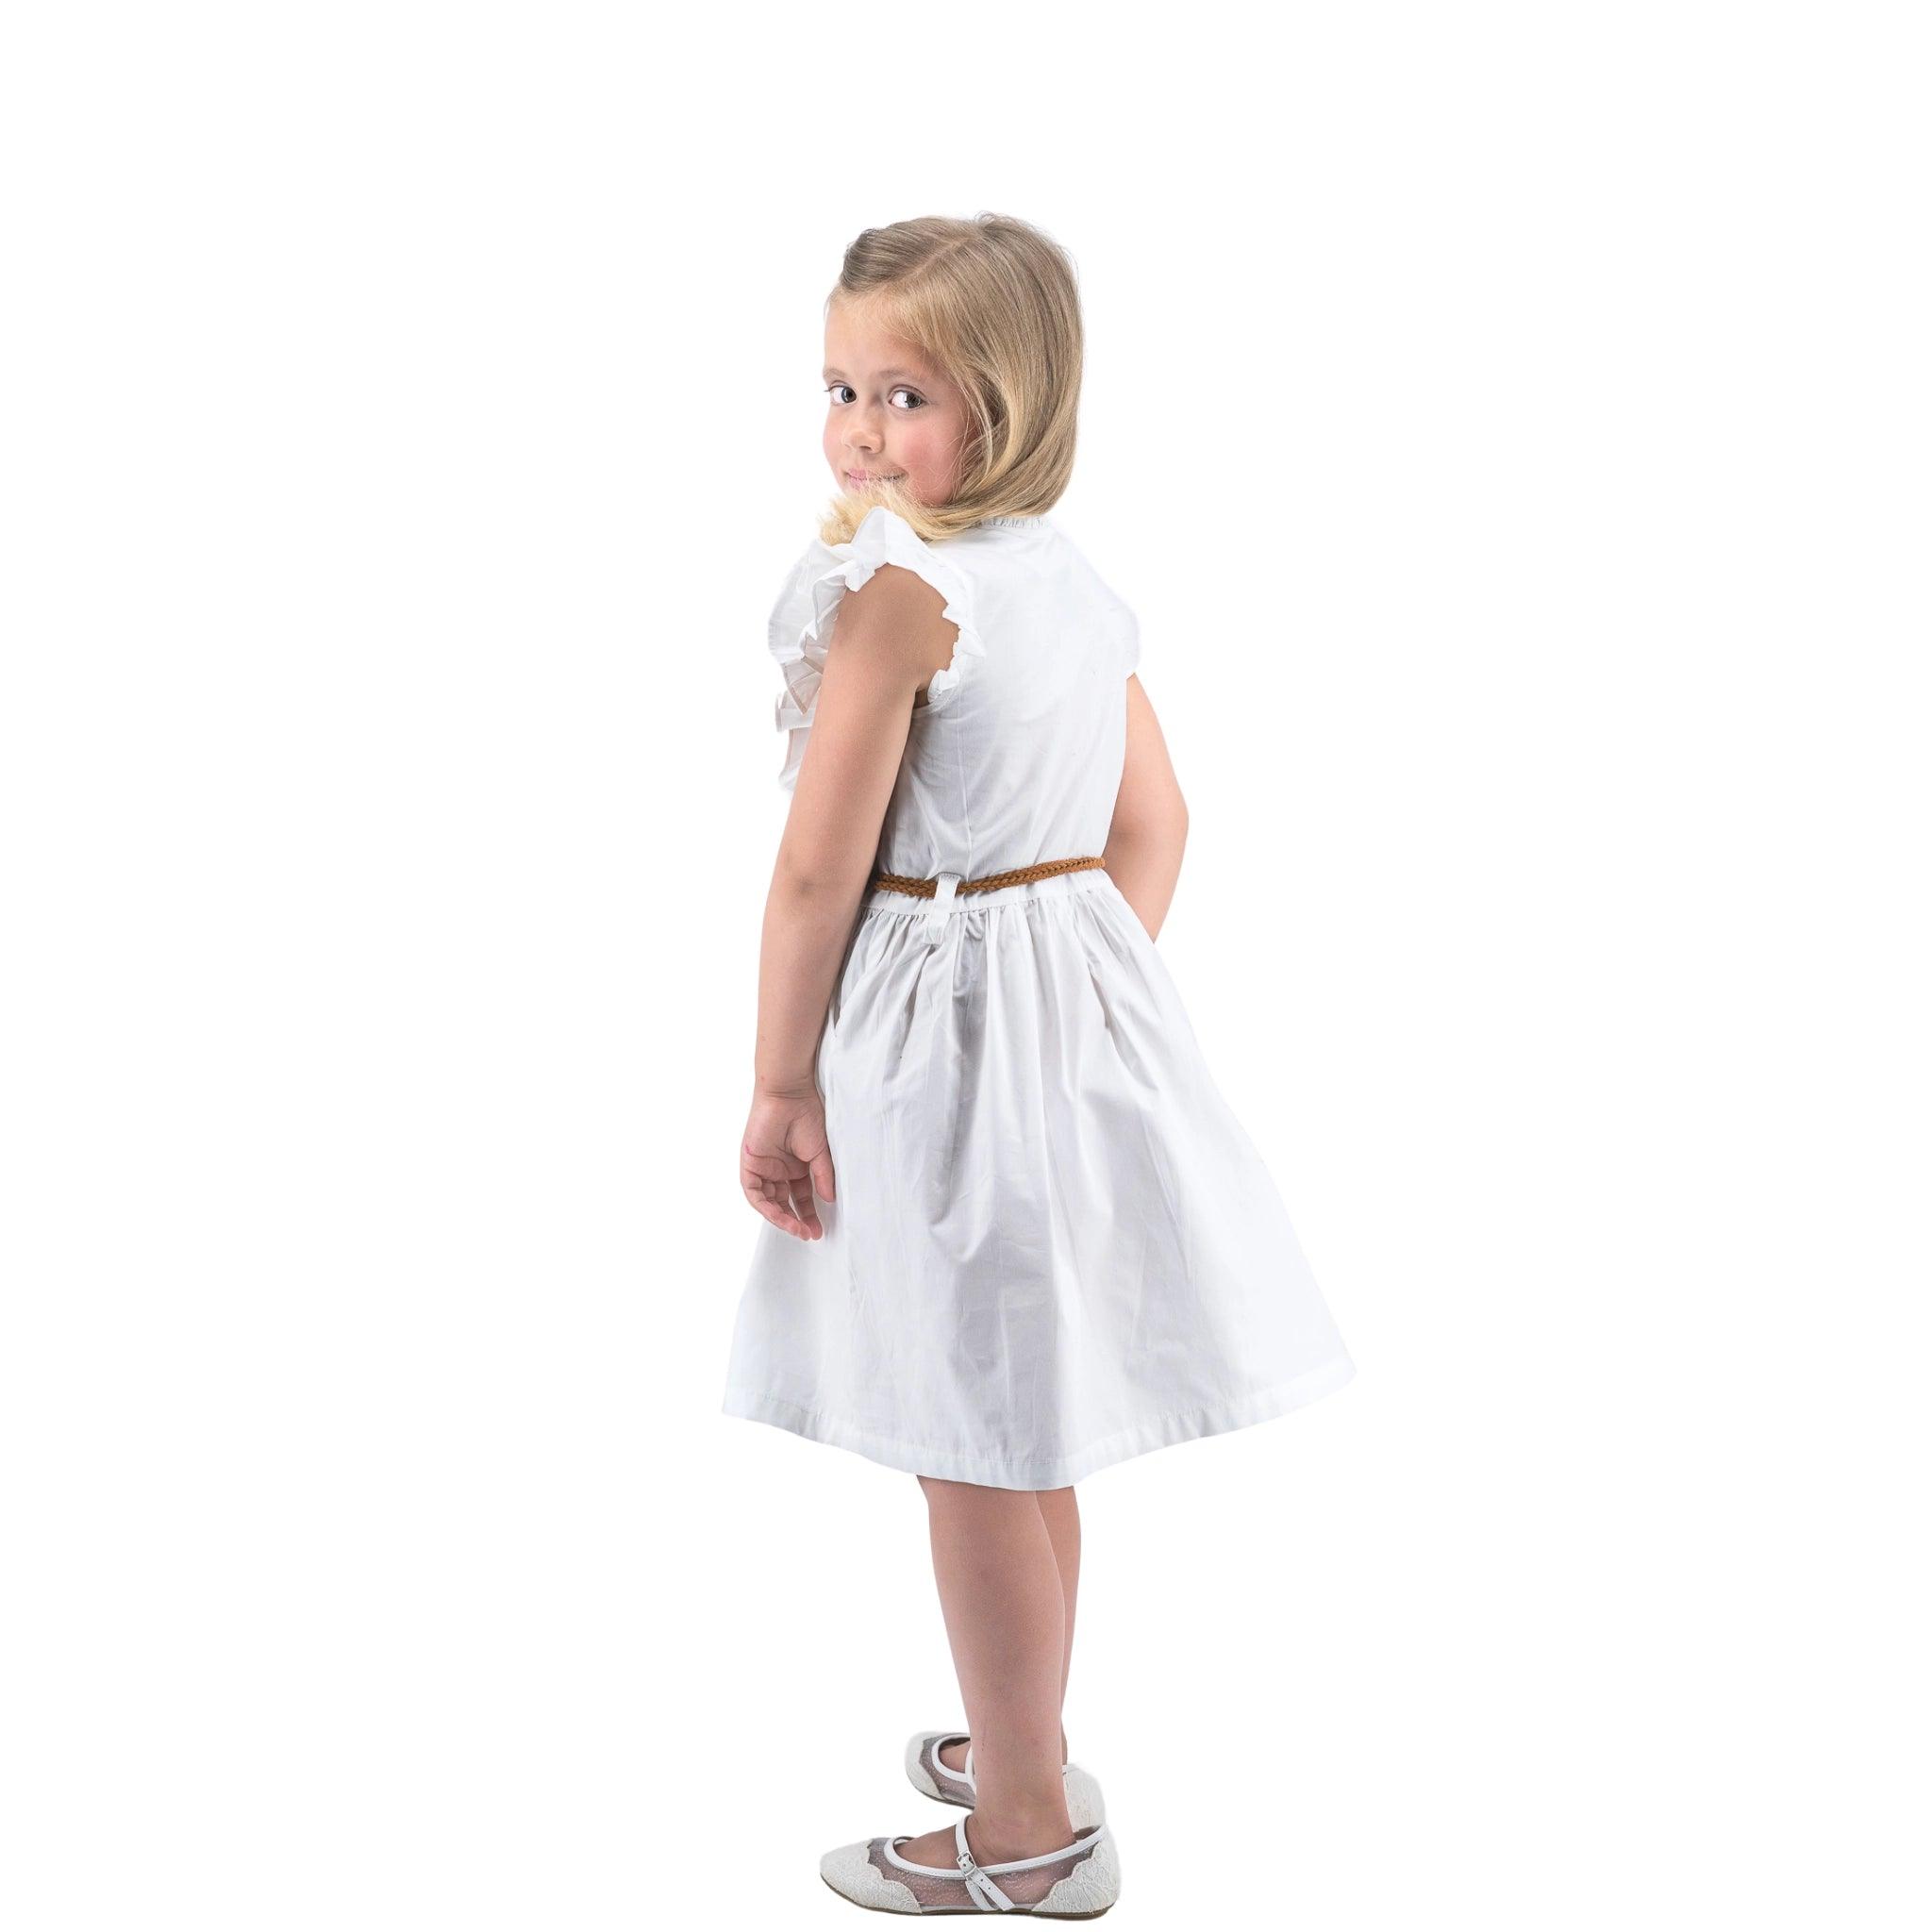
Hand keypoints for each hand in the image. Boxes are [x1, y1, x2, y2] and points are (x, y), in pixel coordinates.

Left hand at [740, 1085, 836, 1239]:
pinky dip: (765, 1206)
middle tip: (809, 1234)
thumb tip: (828, 1200)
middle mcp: (778, 1169)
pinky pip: (754, 1192)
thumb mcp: (820, 1152)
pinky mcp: (750, 1164)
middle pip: (783, 1203)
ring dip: (781, 1217)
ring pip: (768, 1201)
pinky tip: (779, 1216)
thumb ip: (822, 1177)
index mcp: (795, 1166)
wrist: (789, 1094)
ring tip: (797, 1229)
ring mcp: (764, 1167)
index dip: (809, 1214)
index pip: (801, 1197)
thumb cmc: (807, 1115)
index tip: (818, 1230)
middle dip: (795, 1220)